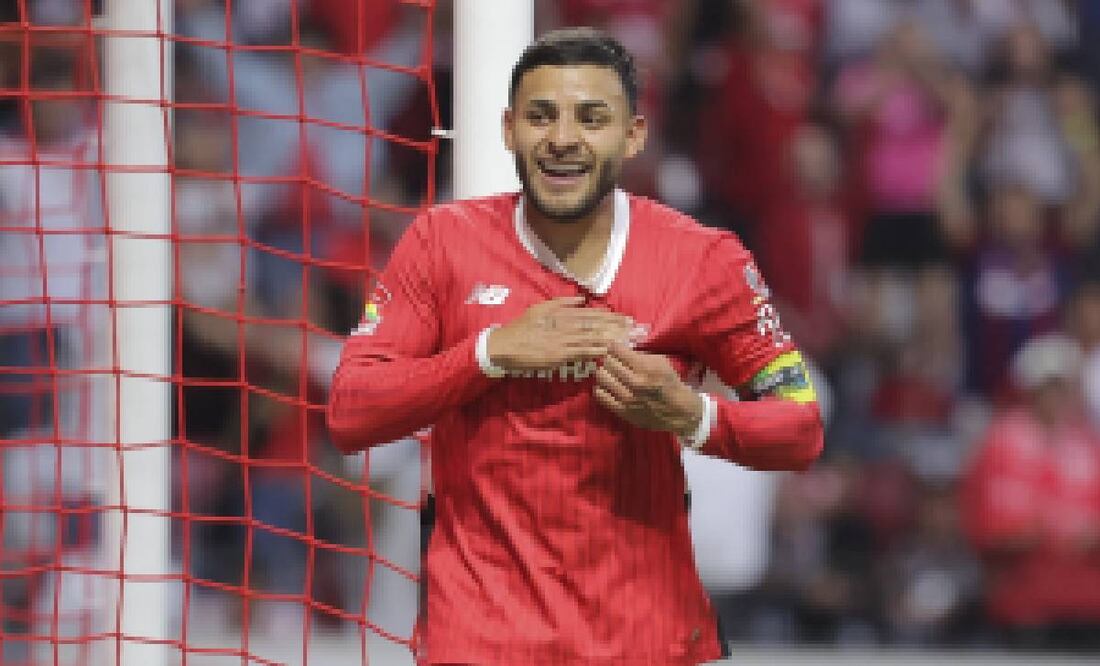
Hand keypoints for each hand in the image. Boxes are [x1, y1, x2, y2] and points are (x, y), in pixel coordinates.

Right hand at [487, 296, 631, 373]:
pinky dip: (595, 351)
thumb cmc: (522, 327)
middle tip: (635, 329)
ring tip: (628, 340)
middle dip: (617, 327)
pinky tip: (607, 352)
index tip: (626, 319)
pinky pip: (580, 353)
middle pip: (596, 325)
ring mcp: (562, 340)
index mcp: (561, 313)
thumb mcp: (540, 308)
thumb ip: (562, 302)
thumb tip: (582, 299)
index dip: (611, 316)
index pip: (592, 314)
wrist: (504, 346)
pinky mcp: (558, 355)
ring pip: (591, 338)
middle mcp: (564, 325)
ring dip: (611, 339)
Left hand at [593, 343, 703, 438]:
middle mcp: (635, 383)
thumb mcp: (661, 362)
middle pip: (608, 363)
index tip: (613, 346)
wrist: (678, 411)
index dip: (613, 346)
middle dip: (609, 359)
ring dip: (603, 372)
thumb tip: (620, 348)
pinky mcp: (623, 411)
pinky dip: (600, 388)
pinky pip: (601, 396)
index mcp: (645, 368)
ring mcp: (627, 398)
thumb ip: (640, 355)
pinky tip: (606, 386)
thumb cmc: (669, 383)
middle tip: (611, 360)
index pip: (618, 351)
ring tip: (608, 372)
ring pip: (603, 378)